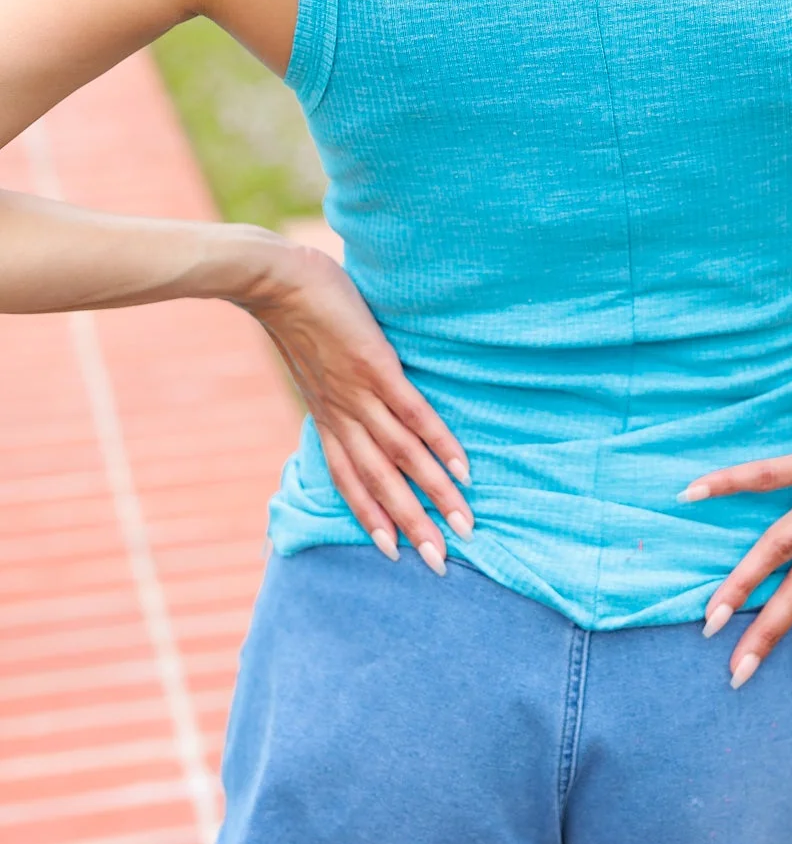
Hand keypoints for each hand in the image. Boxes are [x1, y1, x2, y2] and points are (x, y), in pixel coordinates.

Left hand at [243, 241, 472, 572]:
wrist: (274, 280)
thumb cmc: (296, 312)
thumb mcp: (311, 360)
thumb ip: (332, 379)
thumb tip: (351, 380)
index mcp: (326, 417)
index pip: (349, 482)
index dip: (371, 519)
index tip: (394, 553)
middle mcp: (343, 417)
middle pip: (379, 484)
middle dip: (411, 526)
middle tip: (439, 563)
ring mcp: (360, 395)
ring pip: (401, 458)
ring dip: (433, 495)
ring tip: (464, 524)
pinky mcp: (378, 369)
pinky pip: (413, 415)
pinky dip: (437, 444)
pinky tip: (460, 467)